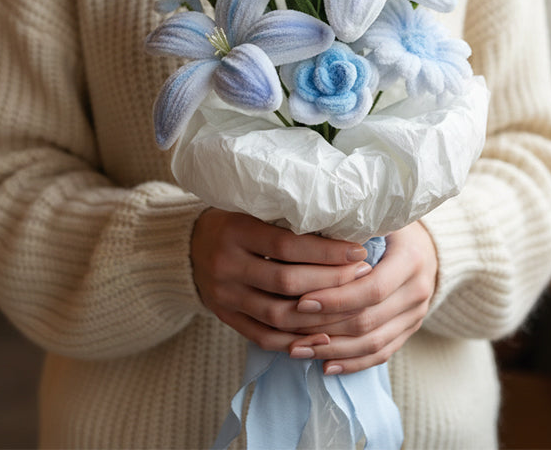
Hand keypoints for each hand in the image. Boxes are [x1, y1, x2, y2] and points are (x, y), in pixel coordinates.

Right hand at [190, 209, 371, 351]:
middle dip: (330, 282)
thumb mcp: (253, 211)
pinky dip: (294, 340)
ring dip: (319, 316)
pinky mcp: (225, 317)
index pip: (288, 245)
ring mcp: (224, 295)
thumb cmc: (234, 221)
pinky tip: (322, 337)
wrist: (188, 245)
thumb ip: (287, 220)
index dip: (326, 251)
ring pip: (277, 315)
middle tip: (362, 276)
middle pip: (286, 282)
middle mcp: (228, 264)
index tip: (358, 251)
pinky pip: (263, 336)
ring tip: (351, 309)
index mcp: (236, 231)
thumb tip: (342, 229)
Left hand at [287, 221, 437, 374]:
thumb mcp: (376, 220)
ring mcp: (416, 315)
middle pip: (369, 320)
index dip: (336, 299)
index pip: (371, 289)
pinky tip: (325, 366)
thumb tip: (306, 241)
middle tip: (289, 333)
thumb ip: (350, 233)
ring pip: (374, 343)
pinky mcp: (410, 330)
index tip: (302, 301)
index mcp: (411, 260)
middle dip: (326, 329)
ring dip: (334, 351)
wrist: (427, 244)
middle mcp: (418, 291)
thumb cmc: (391, 226)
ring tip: (299, 351)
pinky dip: (353, 363)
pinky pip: (382, 354)